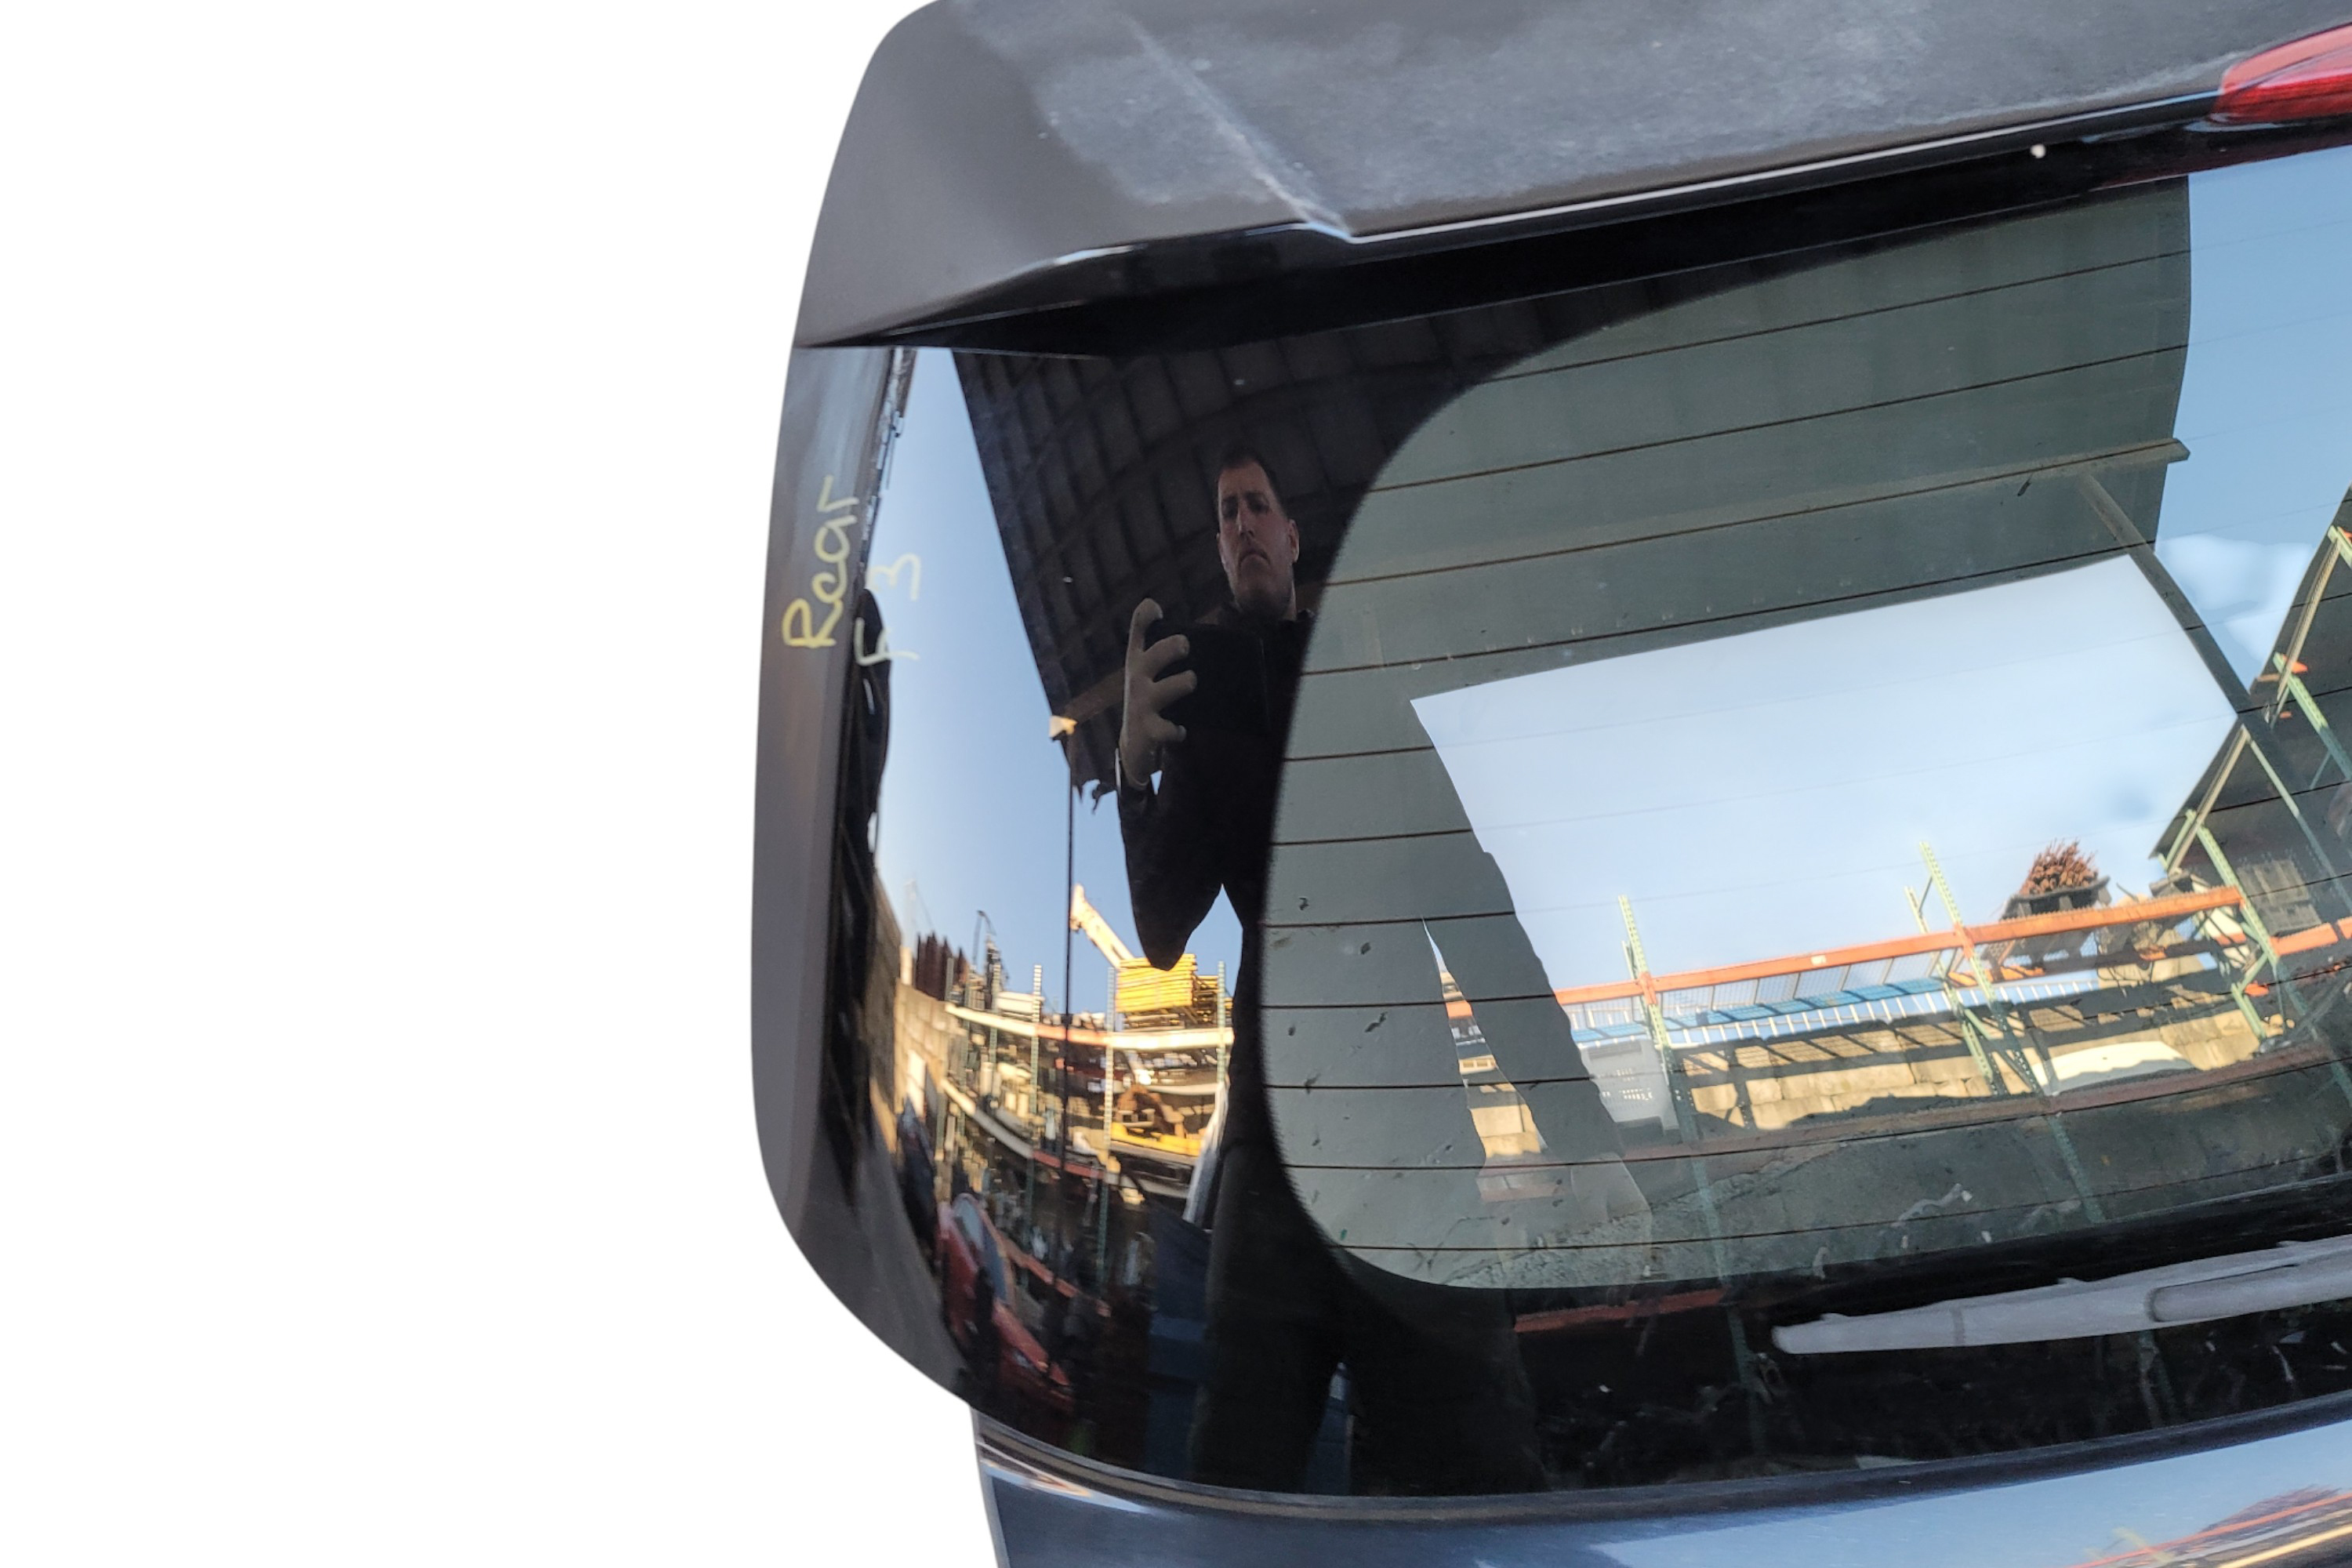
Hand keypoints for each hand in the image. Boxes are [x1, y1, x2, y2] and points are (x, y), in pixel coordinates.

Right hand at [1118, 598, 1193, 785]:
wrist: (1135, 742)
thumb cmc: (1150, 698)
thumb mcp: (1153, 673)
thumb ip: (1169, 649)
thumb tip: (1197, 631)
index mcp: (1140, 661)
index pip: (1138, 633)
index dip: (1144, 618)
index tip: (1155, 608)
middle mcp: (1137, 679)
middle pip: (1150, 658)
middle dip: (1168, 649)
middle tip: (1185, 644)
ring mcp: (1141, 705)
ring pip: (1162, 691)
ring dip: (1179, 684)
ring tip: (1190, 681)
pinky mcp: (1148, 730)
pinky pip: (1164, 729)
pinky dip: (1175, 730)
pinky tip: (1181, 730)